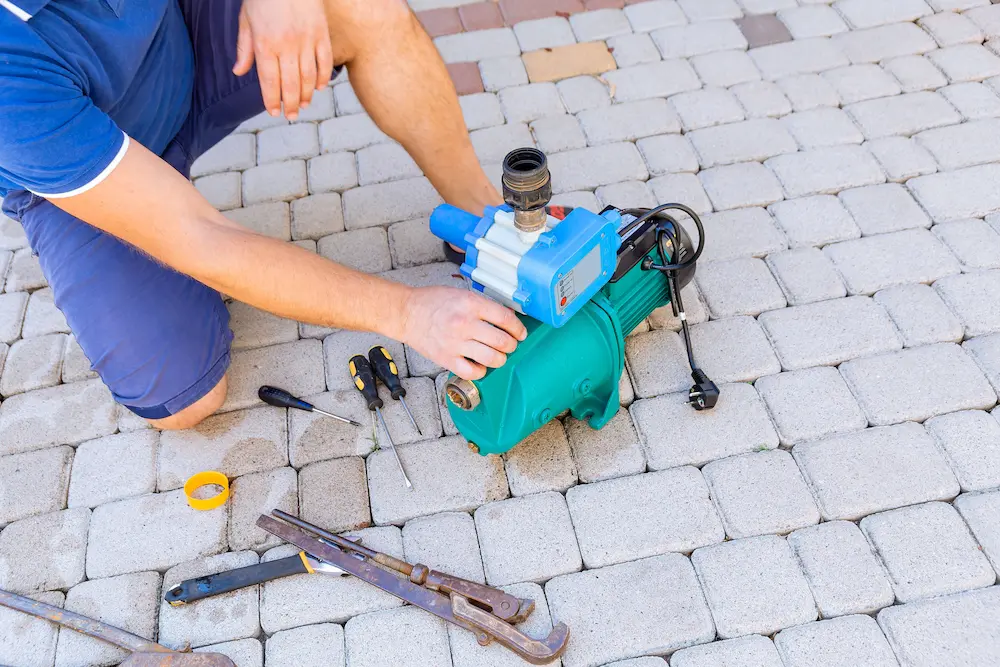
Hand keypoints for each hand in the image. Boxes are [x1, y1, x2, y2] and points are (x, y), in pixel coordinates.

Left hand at [233, 0, 334, 120]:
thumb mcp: (246, 19)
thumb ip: (244, 47)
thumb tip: (239, 72)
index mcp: (265, 44)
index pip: (268, 80)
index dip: (271, 100)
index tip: (274, 112)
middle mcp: (286, 46)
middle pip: (289, 84)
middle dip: (289, 104)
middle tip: (291, 116)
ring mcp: (306, 40)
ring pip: (308, 76)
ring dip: (306, 94)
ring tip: (303, 105)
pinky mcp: (321, 33)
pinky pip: (325, 61)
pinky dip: (324, 77)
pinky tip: (320, 87)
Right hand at [400, 287, 526, 380]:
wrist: (406, 313)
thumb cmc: (433, 302)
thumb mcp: (462, 294)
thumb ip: (485, 306)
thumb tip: (508, 317)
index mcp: (471, 304)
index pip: (506, 319)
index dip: (518, 329)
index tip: (520, 333)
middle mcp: (464, 324)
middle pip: (502, 341)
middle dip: (512, 345)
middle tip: (510, 345)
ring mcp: (455, 343)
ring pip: (492, 359)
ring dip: (500, 359)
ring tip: (498, 356)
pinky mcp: (446, 359)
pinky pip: (472, 372)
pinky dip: (481, 371)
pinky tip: (480, 364)